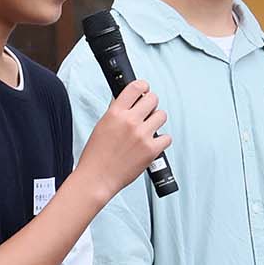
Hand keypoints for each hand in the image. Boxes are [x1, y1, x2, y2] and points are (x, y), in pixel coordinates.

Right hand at [75, 80, 170, 202]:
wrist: (97, 178)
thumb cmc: (96, 155)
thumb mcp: (102, 125)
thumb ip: (117, 112)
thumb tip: (129, 101)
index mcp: (115, 112)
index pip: (136, 87)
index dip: (143, 86)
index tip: (145, 90)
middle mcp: (130, 121)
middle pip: (153, 99)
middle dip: (151, 104)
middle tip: (147, 112)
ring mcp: (142, 135)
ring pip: (162, 115)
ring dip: (157, 121)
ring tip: (149, 129)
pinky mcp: (151, 150)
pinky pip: (167, 137)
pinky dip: (162, 141)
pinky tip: (153, 143)